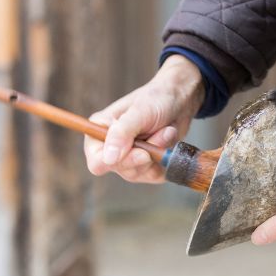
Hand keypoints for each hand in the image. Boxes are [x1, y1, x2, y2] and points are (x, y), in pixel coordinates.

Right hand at [84, 55, 203, 183]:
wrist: (178, 101)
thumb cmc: (155, 99)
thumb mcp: (139, 112)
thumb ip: (122, 133)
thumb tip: (108, 159)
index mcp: (99, 132)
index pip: (97, 162)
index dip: (117, 162)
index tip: (141, 152)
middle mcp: (111, 149)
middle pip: (122, 170)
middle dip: (146, 154)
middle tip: (161, 134)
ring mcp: (129, 159)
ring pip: (140, 173)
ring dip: (158, 153)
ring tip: (166, 131)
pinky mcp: (146, 166)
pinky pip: (155, 175)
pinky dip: (165, 160)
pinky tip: (168, 141)